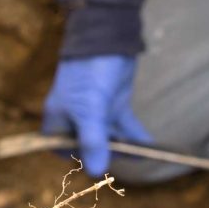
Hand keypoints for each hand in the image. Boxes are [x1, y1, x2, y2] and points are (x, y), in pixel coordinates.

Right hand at [41, 55, 151, 175]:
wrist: (108, 36)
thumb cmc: (90, 72)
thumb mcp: (90, 109)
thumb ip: (93, 140)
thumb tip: (96, 172)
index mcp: (59, 119)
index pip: (62, 149)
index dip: (78, 157)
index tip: (98, 161)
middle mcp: (75, 118)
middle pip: (90, 146)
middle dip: (108, 155)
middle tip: (130, 159)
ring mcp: (96, 111)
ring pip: (110, 137)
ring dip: (126, 148)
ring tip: (146, 157)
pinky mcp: (114, 103)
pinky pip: (125, 126)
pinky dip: (136, 136)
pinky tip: (150, 146)